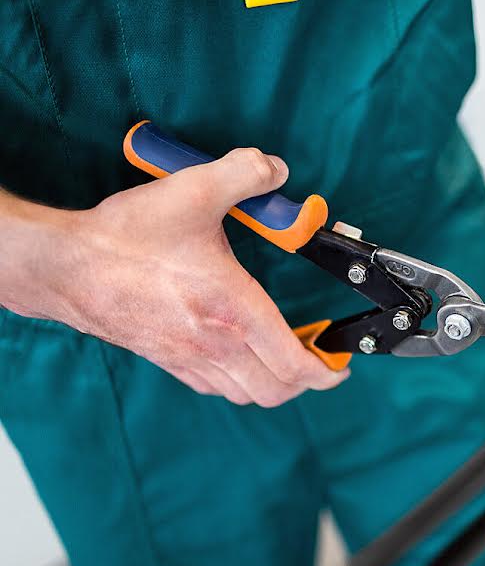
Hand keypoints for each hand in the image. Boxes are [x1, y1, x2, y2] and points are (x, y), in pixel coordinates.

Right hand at [24, 149, 348, 404]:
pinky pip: (215, 387)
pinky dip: (238, 382)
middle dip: (305, 381)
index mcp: (233, 310)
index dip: (326, 372)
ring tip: (284, 359)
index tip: (338, 366)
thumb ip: (245, 174)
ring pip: (246, 395)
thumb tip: (276, 170)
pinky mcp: (166, 359)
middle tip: (316, 359)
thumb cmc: (124, 237)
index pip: (294, 364)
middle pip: (276, 391)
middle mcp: (215, 344)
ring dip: (272, 384)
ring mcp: (188, 357)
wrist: (64, 266)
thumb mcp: (193, 190)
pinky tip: (239, 357)